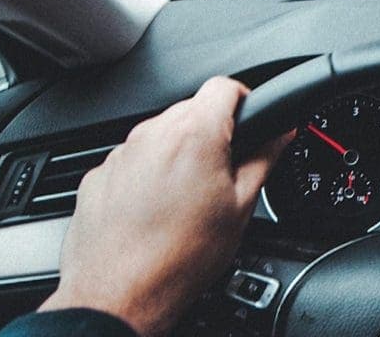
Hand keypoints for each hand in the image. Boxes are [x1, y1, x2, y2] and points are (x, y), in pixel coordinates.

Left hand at [39, 77, 295, 335]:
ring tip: (190, 199)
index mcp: (194, 134)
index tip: (250, 120)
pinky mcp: (99, 175)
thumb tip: (280, 135)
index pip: (225, 86)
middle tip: (225, 172)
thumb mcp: (240, 207)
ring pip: (161, 135)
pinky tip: (159, 210)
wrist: (120, 294)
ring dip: (179, 153)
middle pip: (191, 110)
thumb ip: (264, 159)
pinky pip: (133, 160)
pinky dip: (149, 175)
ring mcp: (121, 153)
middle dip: (212, 132)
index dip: (244, 99)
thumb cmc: (179, 257)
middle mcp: (152, 134)